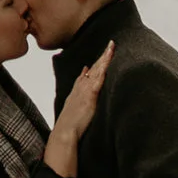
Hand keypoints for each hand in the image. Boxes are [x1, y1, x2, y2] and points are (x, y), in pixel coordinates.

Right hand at [43, 51, 111, 177]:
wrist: (65, 132)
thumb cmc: (69, 126)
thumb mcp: (74, 113)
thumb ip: (79, 105)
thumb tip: (84, 103)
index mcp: (77, 92)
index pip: (87, 75)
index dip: (94, 65)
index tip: (101, 56)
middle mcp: (80, 88)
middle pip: (93, 68)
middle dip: (102, 56)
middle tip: (110, 44)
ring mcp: (85, 90)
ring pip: (97, 70)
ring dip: (104, 58)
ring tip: (111, 47)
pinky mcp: (90, 95)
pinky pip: (99, 78)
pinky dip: (103, 68)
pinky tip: (108, 60)